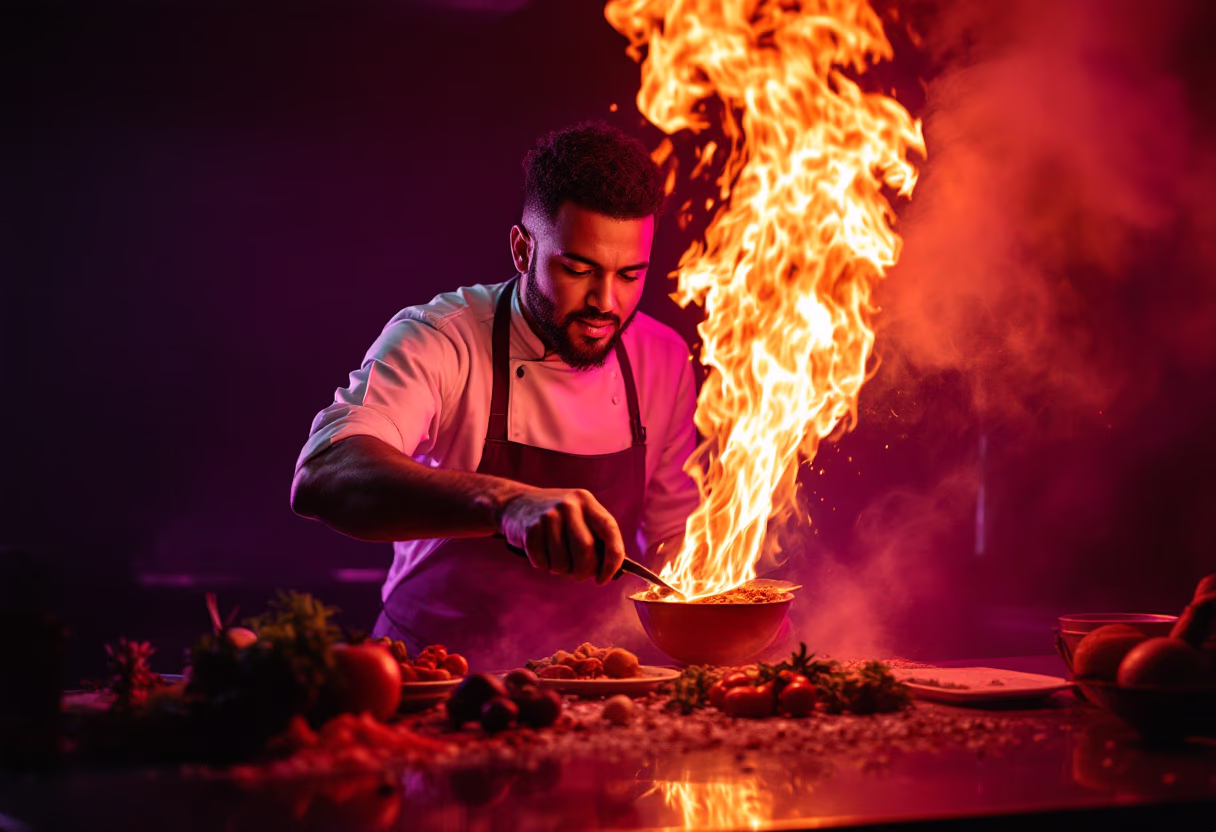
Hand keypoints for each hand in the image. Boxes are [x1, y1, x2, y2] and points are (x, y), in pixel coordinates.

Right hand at [499, 487, 625, 584]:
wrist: (516, 503)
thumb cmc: (557, 519)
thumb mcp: (578, 516)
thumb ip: (596, 537)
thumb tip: (610, 570)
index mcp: (587, 501)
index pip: (610, 531)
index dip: (612, 559)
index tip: (604, 578)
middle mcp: (569, 505)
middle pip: (585, 550)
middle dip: (583, 571)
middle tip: (578, 575)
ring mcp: (548, 515)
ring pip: (563, 561)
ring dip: (561, 571)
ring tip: (557, 562)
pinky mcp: (530, 528)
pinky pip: (543, 562)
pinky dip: (544, 567)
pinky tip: (543, 556)